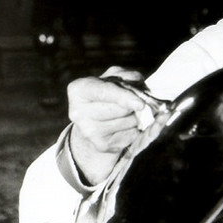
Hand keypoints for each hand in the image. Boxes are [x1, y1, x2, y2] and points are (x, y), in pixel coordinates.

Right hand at [65, 67, 151, 184]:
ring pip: (130, 122)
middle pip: (121, 109)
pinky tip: (125, 126)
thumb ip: (131, 78)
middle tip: (131, 102)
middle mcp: (78, 112)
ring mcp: (88, 132)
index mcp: (79, 89)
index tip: (140, 104)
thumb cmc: (111, 92)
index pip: (104, 92)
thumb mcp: (118, 77)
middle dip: (134, 105)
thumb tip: (144, 100)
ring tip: (125, 114)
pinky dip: (136, 129)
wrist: (97, 120)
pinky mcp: (102, 145)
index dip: (124, 97)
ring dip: (136, 117)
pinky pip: (132, 135)